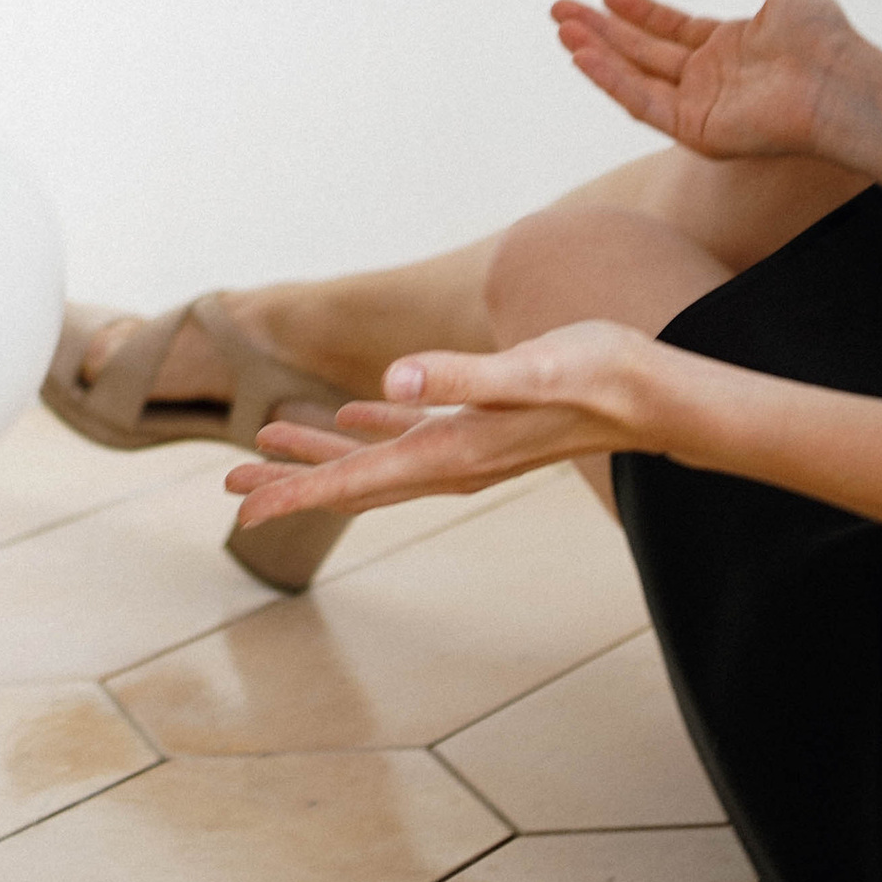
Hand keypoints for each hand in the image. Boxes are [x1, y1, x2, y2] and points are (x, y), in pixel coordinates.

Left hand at [223, 320, 684, 522]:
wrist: (654, 396)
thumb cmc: (596, 376)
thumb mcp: (527, 369)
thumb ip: (462, 377)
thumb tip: (392, 384)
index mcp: (450, 453)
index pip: (355, 483)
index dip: (293, 496)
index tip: (239, 511)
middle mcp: (451, 463)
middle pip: (352, 485)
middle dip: (288, 487)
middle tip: (227, 490)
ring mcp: (466, 449)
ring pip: (373, 464)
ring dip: (318, 459)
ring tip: (263, 449)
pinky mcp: (480, 427)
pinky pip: (409, 437)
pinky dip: (369, 431)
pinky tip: (346, 418)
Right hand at [550, 0, 864, 165]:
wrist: (839, 82)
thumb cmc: (825, 34)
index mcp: (728, 47)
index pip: (670, 29)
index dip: (638, 11)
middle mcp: (709, 78)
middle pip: (641, 52)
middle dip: (600, 31)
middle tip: (561, 10)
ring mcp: (699, 107)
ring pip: (634, 77)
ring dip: (597, 54)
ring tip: (563, 30)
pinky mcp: (694, 130)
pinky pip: (642, 104)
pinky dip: (610, 80)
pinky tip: (583, 56)